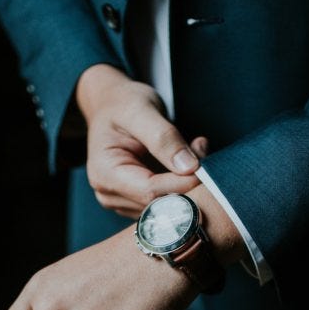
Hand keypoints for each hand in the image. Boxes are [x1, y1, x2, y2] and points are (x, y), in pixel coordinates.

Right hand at [77, 64, 208, 217]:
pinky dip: (183, 184)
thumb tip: (189, 167)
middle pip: (160, 204)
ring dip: (187, 183)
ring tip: (193, 149)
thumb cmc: (122, 104)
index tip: (203, 166)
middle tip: (201, 150)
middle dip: (186, 183)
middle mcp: (111, 194)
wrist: (111, 105)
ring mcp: (124, 202)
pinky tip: (186, 161)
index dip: (181, 183)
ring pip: (168, 206)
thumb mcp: (141, 110)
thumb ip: (164, 138)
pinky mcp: (138, 201)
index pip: (150, 192)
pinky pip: (168, 201)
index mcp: (105, 174)